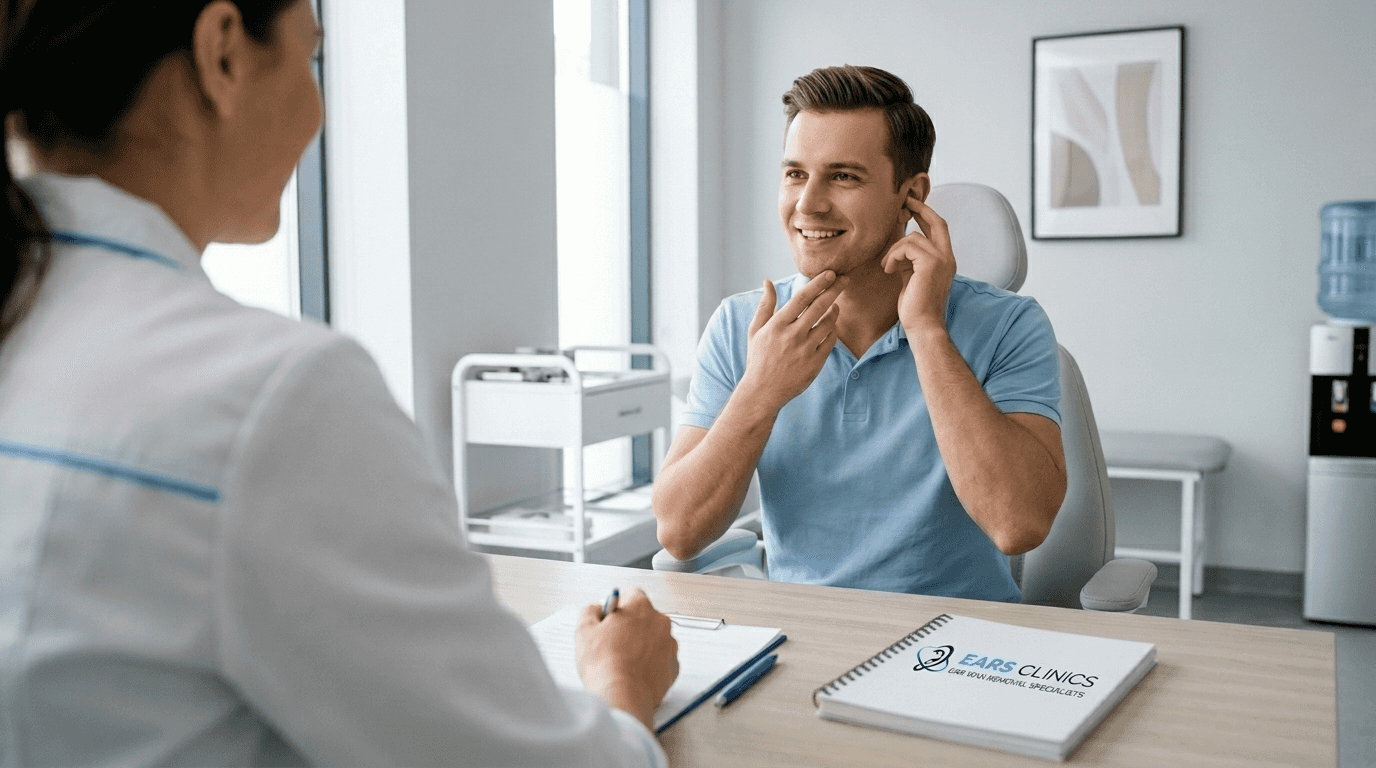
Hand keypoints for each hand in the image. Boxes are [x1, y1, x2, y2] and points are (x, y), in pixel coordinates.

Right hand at [575, 588, 678, 730]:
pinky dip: (650, 665)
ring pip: (654, 640)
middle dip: (630, 628)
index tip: (609, 621)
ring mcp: (670, 645)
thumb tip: (597, 608)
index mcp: (640, 607)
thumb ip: (590, 610)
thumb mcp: (584, 629)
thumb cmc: (604, 663)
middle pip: (644, 618)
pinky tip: (633, 675)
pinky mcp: (674, 667)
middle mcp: (661, 622)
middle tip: (612, 645)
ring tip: (622, 663)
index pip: (631, 595)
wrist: (622, 696)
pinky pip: (661, 661)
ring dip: (641, 646)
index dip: (617, 608)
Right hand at [741, 271, 845, 409]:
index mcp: (777, 325)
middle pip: (820, 306)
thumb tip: (767, 282)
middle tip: (845, 279)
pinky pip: (830, 341)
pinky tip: (830, 326)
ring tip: (834, 305)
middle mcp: (793, 335)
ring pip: (829, 323)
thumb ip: (765, 305)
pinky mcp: (815, 362)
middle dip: (835, 289)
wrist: (763, 391)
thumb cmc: (758, 358)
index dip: (818, 283)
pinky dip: (833, 330)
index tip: (830, 273)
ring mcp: (806, 349)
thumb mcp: (756, 330)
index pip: (802, 297)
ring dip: (834, 310)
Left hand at [882, 196, 955, 335]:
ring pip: (912, 237)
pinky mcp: (931, 263)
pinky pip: (906, 246)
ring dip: (894, 250)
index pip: (939, 229)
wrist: (922, 326)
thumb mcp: (911, 277)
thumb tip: (900, 247)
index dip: (926, 214)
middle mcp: (947, 257)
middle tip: (904, 201)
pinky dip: (893, 256)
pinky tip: (888, 270)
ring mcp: (942, 259)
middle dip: (920, 208)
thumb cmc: (914, 307)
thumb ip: (910, 260)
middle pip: (937, 221)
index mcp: (945, 260)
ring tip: (887, 266)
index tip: (911, 205)